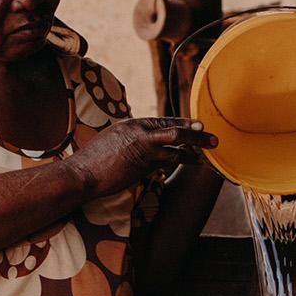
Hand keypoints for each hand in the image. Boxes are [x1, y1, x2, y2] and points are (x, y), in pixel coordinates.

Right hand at [67, 117, 216, 196]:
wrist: (83, 174)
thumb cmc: (93, 160)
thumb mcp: (112, 140)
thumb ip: (130, 138)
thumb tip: (145, 143)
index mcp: (132, 124)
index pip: (163, 121)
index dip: (183, 123)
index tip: (198, 125)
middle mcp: (140, 132)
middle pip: (175, 130)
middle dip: (196, 135)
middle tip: (212, 138)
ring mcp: (143, 148)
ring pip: (176, 148)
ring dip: (194, 153)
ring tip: (208, 156)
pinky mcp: (143, 165)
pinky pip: (167, 163)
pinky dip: (181, 162)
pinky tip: (191, 164)